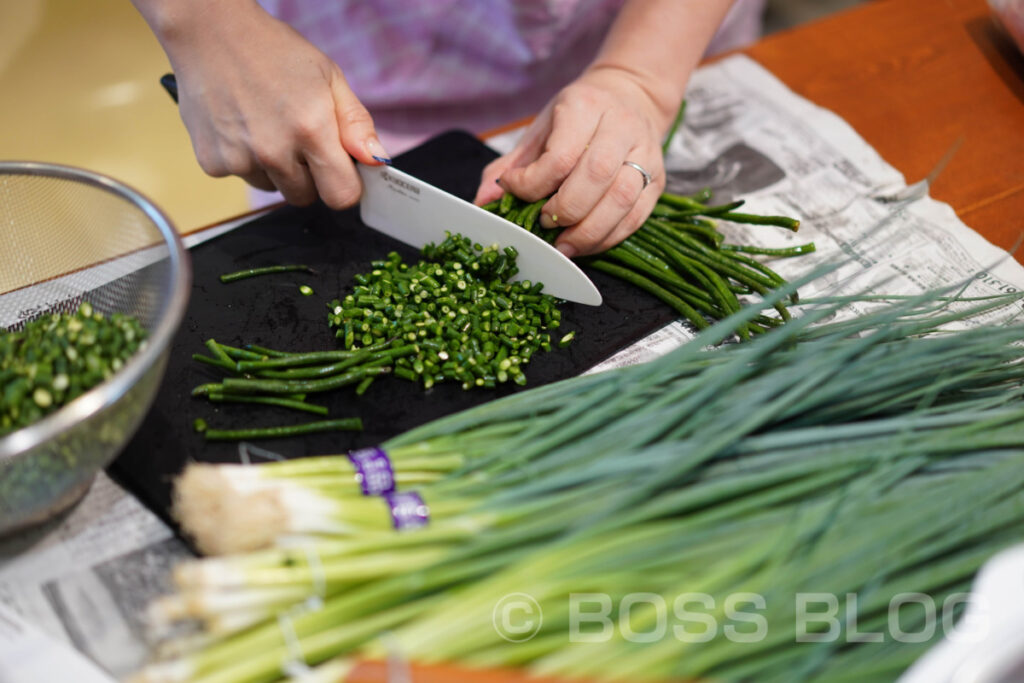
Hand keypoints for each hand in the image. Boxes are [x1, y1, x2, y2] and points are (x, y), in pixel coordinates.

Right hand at [156, 2, 388, 207]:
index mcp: (311, 130)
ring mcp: (239, 159)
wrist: (209, 31)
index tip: (339, 169)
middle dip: (308, 176)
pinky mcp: (212, 162)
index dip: (344, 184)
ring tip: (266, 126)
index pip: (341, 195)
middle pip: (305, 197)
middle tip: (298, 137)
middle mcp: (274, 151)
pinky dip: (244, 160)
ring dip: (275, 169)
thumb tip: (376, 161)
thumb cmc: (274, 51)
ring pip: (273, 188)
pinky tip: (241, 125)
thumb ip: (356, 124)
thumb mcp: (328, 77)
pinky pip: (242, 177)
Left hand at [475, 66, 670, 257]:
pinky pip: (636, 216)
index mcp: (585, 107)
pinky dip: (608, 237)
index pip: (561, 155)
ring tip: (563, 244)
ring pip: (621, 199)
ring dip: (588, 231)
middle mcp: (621, 126)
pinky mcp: (658, 180)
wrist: (628, 97)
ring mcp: (645, 154)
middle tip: (543, 223)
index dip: (532, 183)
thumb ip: (510, 166)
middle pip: (595, 177)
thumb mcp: (540, 130)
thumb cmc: (577, 117)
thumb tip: (482, 201)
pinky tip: (585, 244)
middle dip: (564, 210)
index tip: (514, 190)